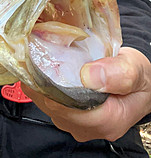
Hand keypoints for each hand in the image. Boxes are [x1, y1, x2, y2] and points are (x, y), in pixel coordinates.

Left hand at [21, 47, 150, 141]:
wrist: (139, 84)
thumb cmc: (138, 77)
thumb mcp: (135, 68)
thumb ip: (117, 73)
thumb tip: (88, 76)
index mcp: (108, 121)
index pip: (67, 107)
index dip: (52, 85)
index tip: (45, 61)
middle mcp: (88, 127)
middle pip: (54, 106)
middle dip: (44, 81)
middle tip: (40, 53)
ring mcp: (77, 124)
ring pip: (47, 104)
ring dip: (41, 82)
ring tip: (42, 57)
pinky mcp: (69, 117)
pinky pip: (48, 102)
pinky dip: (43, 85)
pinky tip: (44, 68)